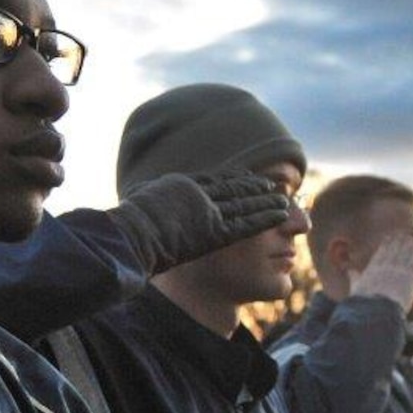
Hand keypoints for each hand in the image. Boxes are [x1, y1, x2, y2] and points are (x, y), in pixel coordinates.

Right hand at [110, 170, 291, 274]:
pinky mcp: (215, 233)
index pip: (213, 181)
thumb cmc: (128, 225)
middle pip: (233, 190)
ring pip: (244, 205)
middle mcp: (198, 195)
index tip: (246, 176)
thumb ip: (149, 195)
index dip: (233, 179)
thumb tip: (142, 193)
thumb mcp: (139, 201)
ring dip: (265, 202)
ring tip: (284, 200)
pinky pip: (246, 224)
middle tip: (271, 185)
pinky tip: (280, 214)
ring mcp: (207, 213)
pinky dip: (264, 218)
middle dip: (253, 188)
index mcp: (182, 185)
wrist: (132, 236)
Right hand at [349, 236, 412, 308]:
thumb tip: (348, 270)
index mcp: (374, 268)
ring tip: (410, 238)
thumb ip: (353, 276)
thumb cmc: (365, 302)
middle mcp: (386, 266)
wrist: (378, 309)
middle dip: (397, 241)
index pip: (381, 252)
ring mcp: (398, 270)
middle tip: (401, 234)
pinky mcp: (409, 276)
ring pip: (404, 253)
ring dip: (407, 244)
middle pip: (393, 250)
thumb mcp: (356, 287)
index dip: (386, 244)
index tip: (388, 237)